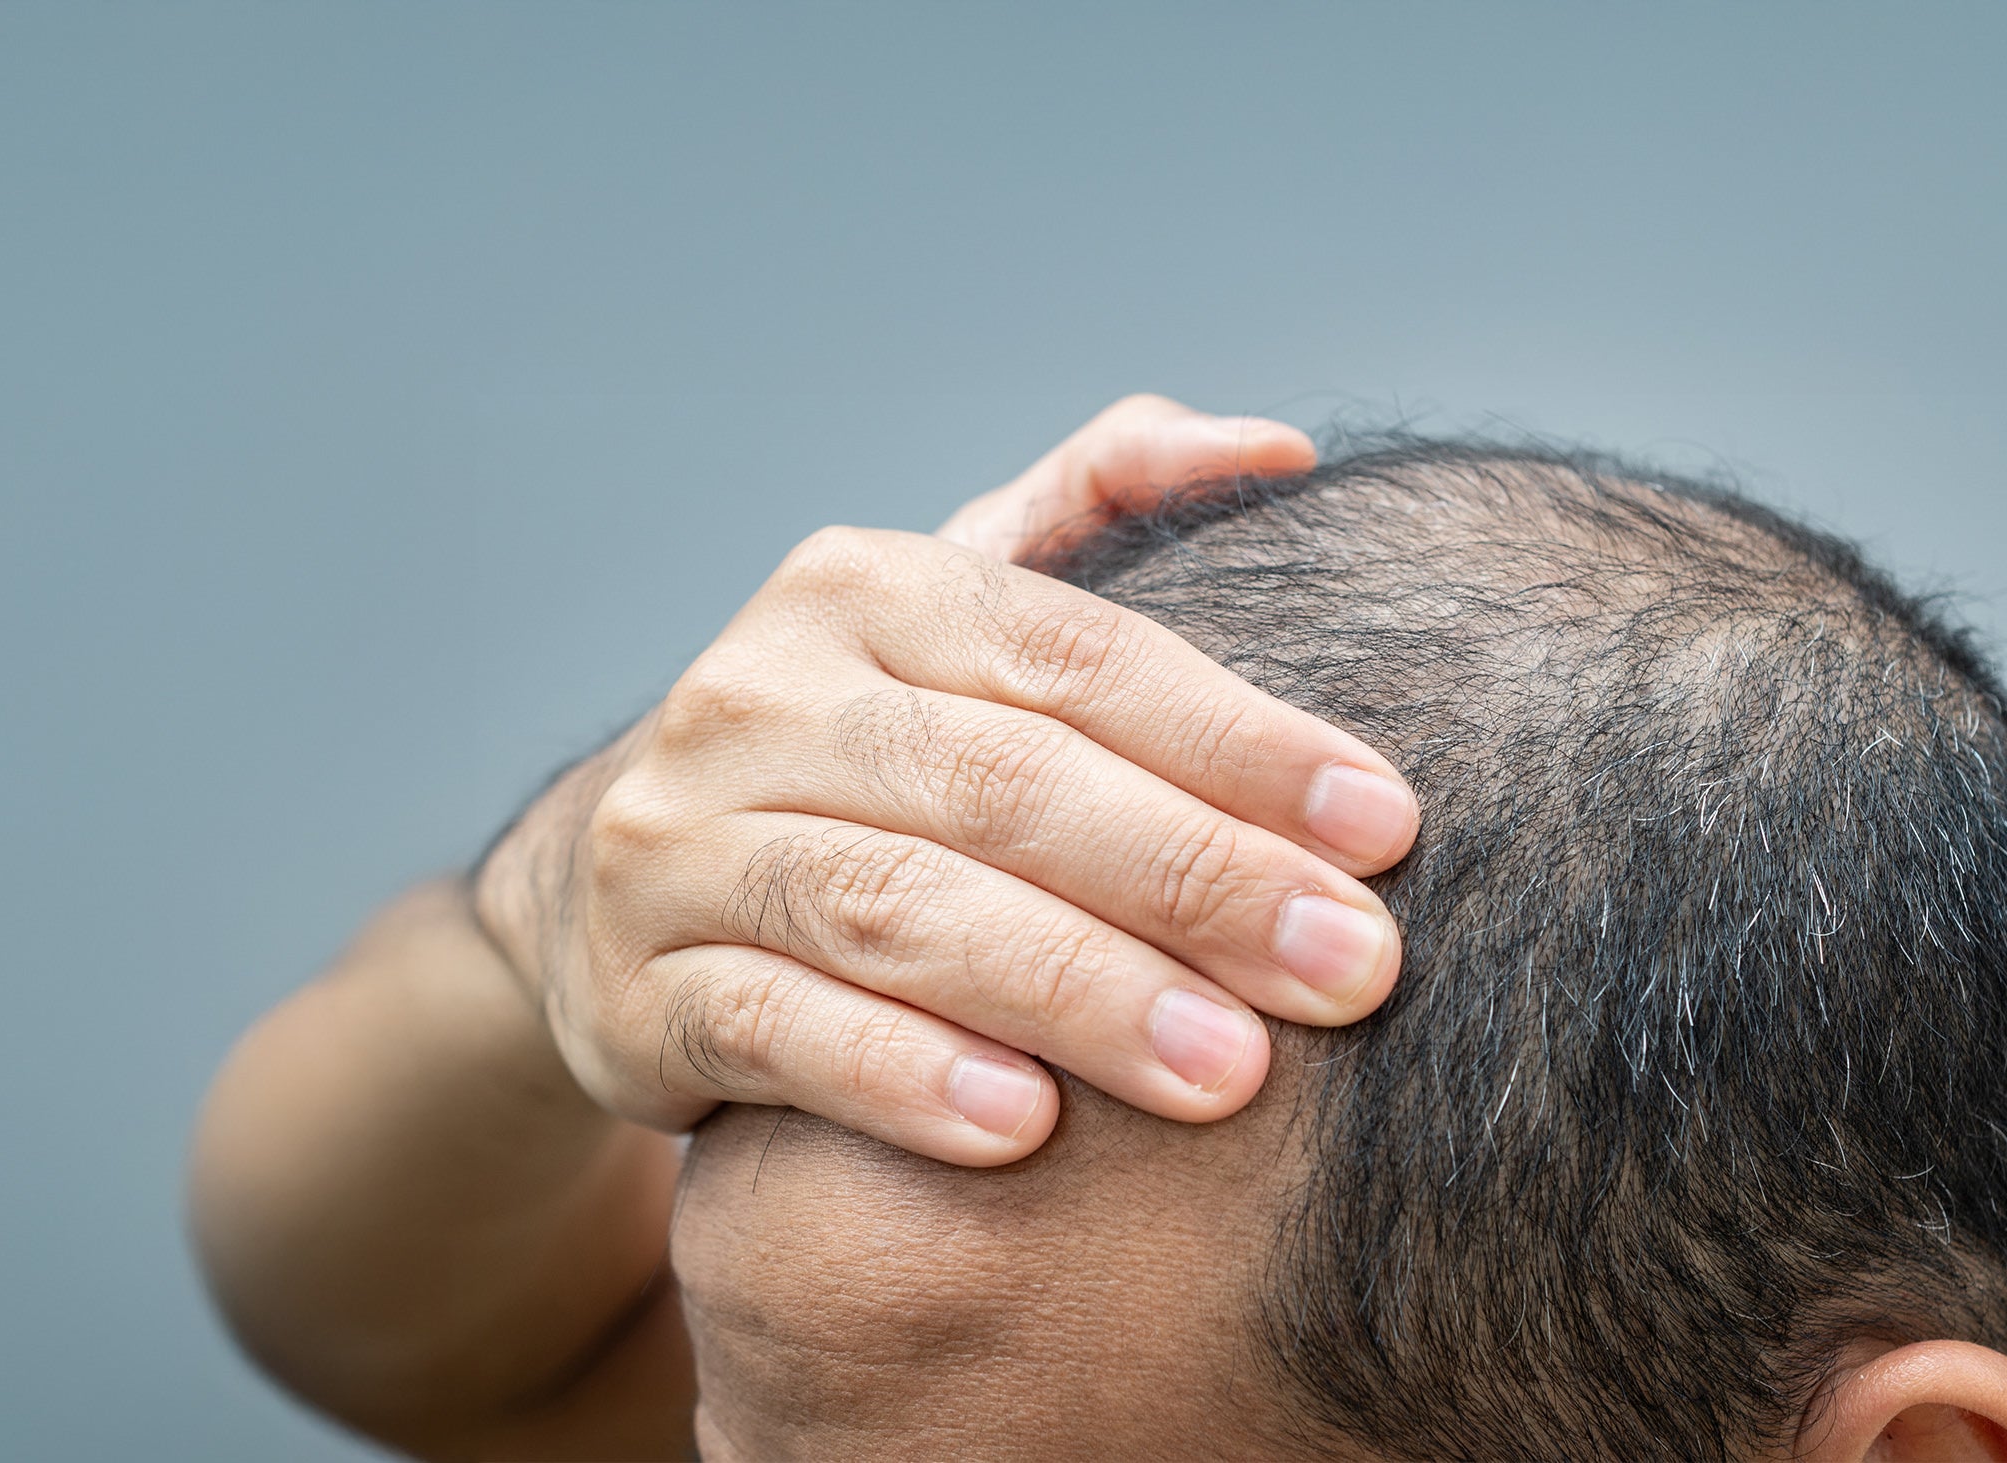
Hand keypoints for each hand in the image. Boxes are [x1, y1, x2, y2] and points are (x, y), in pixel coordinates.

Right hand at [475, 396, 1418, 1164]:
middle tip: (1349, 970)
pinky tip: (1019, 1130)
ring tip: (1226, 1072)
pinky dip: (898, 1077)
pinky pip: (774, 1029)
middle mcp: (755, 696)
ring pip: (890, 908)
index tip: (1384, 826)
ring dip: (1072, 991)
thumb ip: (1108, 511)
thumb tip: (1280, 452)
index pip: (1072, 651)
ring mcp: (679, 842)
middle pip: (997, 784)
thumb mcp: (962, 611)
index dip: (1234, 738)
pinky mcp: (636, 990)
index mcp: (861, 587)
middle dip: (1190, 878)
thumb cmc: (866, 747)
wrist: (622, 887)